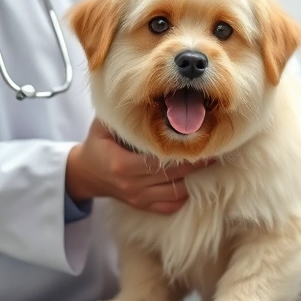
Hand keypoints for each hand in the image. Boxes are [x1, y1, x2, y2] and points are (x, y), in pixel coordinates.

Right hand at [66, 119, 212, 213]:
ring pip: (176, 194)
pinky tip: (195, 182)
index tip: (203, 143)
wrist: (85, 174)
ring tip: (210, 165)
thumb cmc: (97, 144)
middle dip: (197, 165)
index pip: (161, 161)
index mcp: (122, 165)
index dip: (185, 153)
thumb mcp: (104, 126)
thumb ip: (123, 115)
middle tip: (215, 152)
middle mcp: (132, 185)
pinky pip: (170, 206)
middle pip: (174, 177)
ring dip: (195, 181)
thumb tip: (146, 95)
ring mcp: (138, 198)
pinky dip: (184, 195)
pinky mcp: (142, 205)